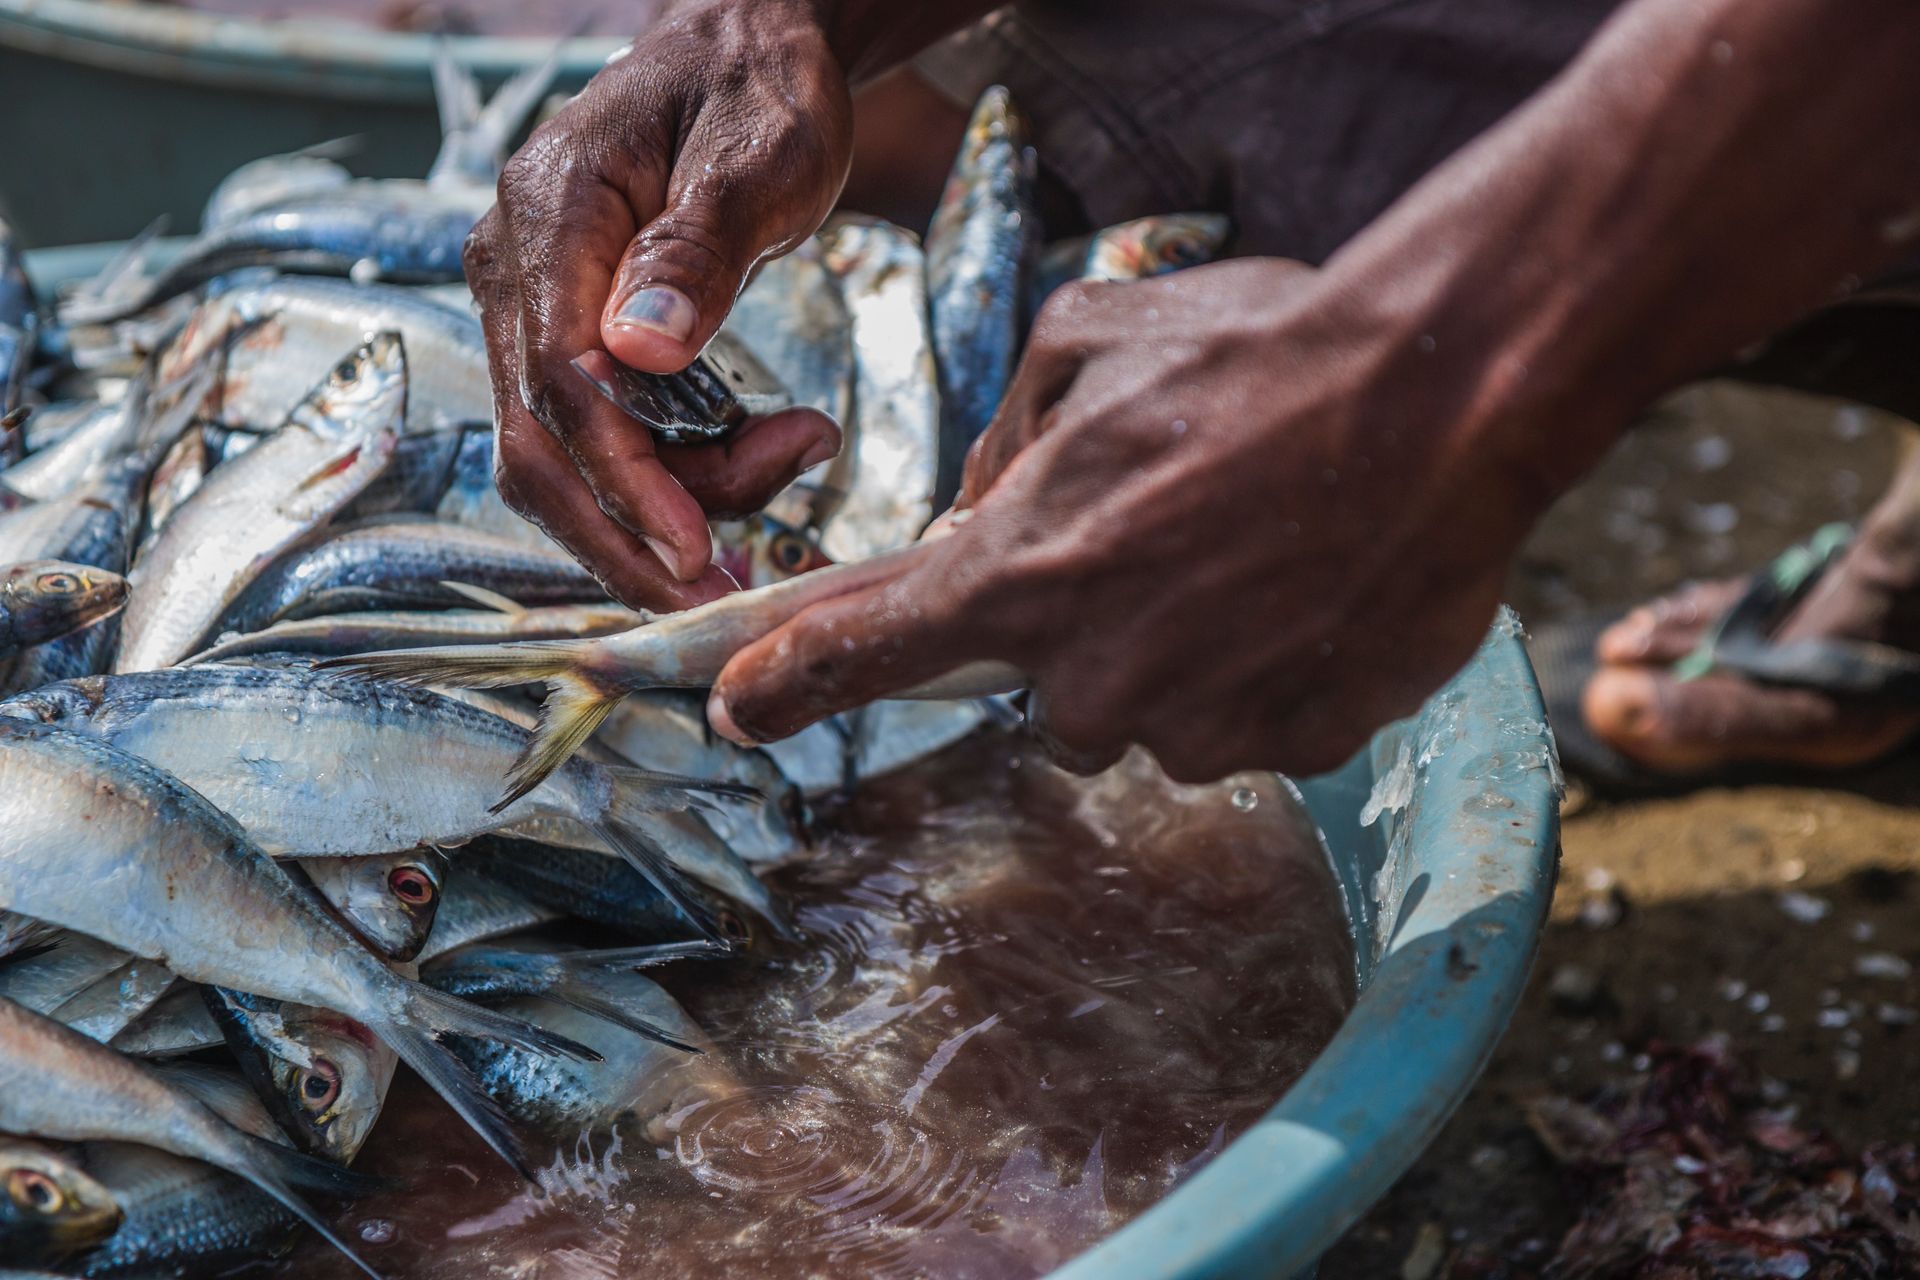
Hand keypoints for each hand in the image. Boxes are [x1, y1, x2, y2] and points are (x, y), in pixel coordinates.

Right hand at [465, 0, 849, 609]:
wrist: (743, 51)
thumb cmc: (760, 90)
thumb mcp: (762, 156)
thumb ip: (702, 248)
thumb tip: (638, 348)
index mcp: (551, 214)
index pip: (562, 384)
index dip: (627, 482)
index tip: (699, 552)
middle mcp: (516, 267)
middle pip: (538, 448)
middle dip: (629, 536)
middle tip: (722, 593)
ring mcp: (531, 303)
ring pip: (570, 455)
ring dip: (672, 498)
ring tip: (796, 455)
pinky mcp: (565, 332)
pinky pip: (601, 434)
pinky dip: (676, 470)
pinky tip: (762, 449)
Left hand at [707, 259, 1544, 779]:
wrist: (1447, 396)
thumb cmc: (1264, 351)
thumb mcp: (1094, 340)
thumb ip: (1009, 433)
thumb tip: (979, 503)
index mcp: (1026, 570)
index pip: (873, 649)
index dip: (796, 682)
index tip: (741, 709)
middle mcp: (1097, 673)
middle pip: (1043, 693)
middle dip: (1082, 629)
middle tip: (1162, 537)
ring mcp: (1201, 723)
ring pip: (1150, 712)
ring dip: (1179, 648)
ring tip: (1254, 545)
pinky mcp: (1296, 744)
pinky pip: (1246, 723)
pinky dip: (1262, 667)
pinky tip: (1309, 584)